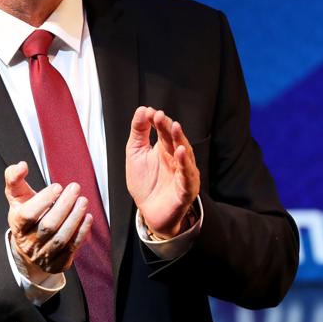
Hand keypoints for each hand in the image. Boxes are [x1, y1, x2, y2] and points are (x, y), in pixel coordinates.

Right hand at [3, 161, 92, 275]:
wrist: (28, 248)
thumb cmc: (25, 216)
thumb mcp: (16, 197)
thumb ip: (14, 178)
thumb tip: (21, 165)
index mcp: (17, 225)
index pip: (28, 214)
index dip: (44, 200)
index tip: (58, 186)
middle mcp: (29, 242)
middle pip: (48, 226)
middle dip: (64, 206)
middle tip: (75, 188)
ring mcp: (43, 255)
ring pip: (61, 239)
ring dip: (75, 218)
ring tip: (83, 200)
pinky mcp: (57, 264)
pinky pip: (71, 249)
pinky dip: (81, 233)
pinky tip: (87, 217)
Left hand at [125, 107, 199, 238]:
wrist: (149, 212)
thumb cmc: (145, 183)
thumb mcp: (136, 153)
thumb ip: (139, 132)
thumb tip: (143, 109)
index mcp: (165, 149)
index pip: (165, 131)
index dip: (159, 121)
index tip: (150, 112)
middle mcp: (177, 159)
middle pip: (175, 140)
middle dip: (169, 127)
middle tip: (160, 116)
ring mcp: (183, 173)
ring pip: (185, 155)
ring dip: (180, 140)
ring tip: (175, 127)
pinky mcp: (186, 189)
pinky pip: (187, 175)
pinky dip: (184, 164)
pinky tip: (179, 152)